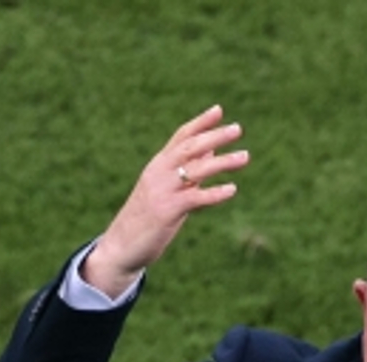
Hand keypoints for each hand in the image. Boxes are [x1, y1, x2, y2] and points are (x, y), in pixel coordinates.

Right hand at [82, 105, 250, 297]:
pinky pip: (194, 199)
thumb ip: (186, 171)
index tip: (219, 110)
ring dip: (222, 162)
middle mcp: (159, 173)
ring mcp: (162, 191)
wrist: (121, 245)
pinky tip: (232, 190)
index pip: (180, 137)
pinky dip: (214, 193)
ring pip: (195, 170)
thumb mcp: (166, 189)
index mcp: (158, 166)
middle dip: (214, 136)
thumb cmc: (147, 217)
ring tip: (245, 156)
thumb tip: (208, 151)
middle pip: (189, 148)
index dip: (200, 123)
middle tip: (237, 129)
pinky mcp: (167, 211)